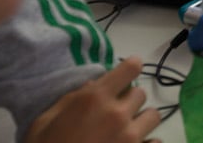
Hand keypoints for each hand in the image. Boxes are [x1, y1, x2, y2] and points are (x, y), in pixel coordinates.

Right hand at [23, 57, 159, 142]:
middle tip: (115, 111)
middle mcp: (118, 114)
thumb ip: (72, 99)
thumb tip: (93, 86)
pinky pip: (155, 142)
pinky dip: (147, 142)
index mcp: (95, 98)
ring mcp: (130, 137)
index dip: (130, 67)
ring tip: (126, 130)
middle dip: (129, 99)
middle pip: (140, 93)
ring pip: (153, 116)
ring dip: (141, 120)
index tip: (125, 74)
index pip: (131, 67)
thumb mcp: (46, 120)